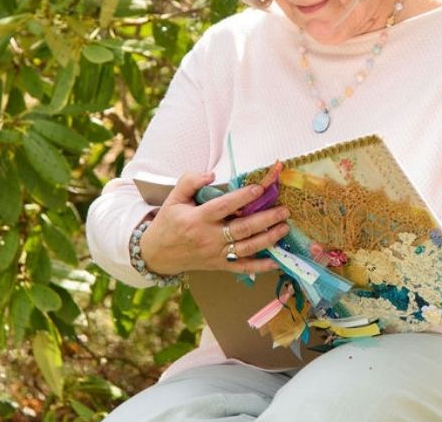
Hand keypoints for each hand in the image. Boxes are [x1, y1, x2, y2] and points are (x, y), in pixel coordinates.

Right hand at [138, 172, 289, 274]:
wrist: (157, 254)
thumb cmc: (168, 223)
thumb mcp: (173, 198)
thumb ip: (190, 181)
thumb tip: (211, 174)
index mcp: (197, 219)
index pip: (224, 206)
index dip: (243, 197)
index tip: (260, 188)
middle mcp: (209, 238)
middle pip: (243, 229)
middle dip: (266, 219)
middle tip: (284, 210)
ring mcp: (216, 254)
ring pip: (247, 248)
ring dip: (269, 238)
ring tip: (284, 227)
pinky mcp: (219, 265)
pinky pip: (243, 268)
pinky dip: (261, 266)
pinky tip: (276, 261)